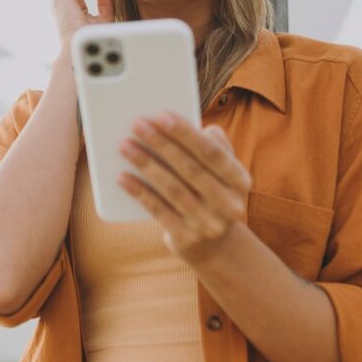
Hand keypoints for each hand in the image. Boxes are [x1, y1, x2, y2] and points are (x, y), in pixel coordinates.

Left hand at [118, 112, 251, 265]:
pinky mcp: (188, 239)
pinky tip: (122, 177)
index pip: (212, 152)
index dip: (186, 133)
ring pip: (172, 188)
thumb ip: (211, 145)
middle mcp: (229, 204)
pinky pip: (159, 211)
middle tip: (136, 124)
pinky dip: (139, 192)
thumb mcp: (221, 171)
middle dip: (161, 143)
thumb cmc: (211, 192)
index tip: (161, 115)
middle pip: (190, 168)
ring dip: (146, 164)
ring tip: (124, 146)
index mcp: (240, 180)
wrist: (215, 246)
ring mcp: (209, 224)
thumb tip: (180, 122)